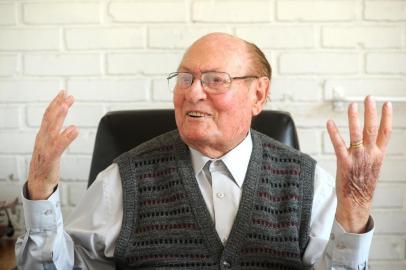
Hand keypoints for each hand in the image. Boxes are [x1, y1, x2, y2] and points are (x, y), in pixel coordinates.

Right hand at [27, 91, 78, 199]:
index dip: (55, 104)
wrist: (38, 184)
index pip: (48, 116)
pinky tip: (73, 130)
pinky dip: (65, 137)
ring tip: (65, 105)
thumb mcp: (53, 148)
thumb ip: (61, 136)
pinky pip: (58, 147)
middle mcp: (43, 140)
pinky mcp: (50, 159)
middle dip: (58, 106)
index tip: (63, 93)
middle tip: (67, 96)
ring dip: (58, 117)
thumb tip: (72, 127)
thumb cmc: (46, 165)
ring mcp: (45, 149)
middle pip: (50, 119)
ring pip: (51, 129)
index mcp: (43, 136)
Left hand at [327, 96, 391, 232]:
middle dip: (371, 112)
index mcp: (378, 155)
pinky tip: (330, 122)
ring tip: (352, 105)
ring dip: (354, 118)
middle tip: (369, 98)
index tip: (387, 104)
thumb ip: (372, 152)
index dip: (387, 117)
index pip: (386, 133)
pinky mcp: (344, 162)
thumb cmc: (362, 184)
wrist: (356, 202)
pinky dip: (334, 132)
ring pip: (356, 134)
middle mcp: (369, 154)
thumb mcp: (373, 166)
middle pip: (372, 129)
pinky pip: (338, 144)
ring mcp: (357, 158)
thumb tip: (370, 141)